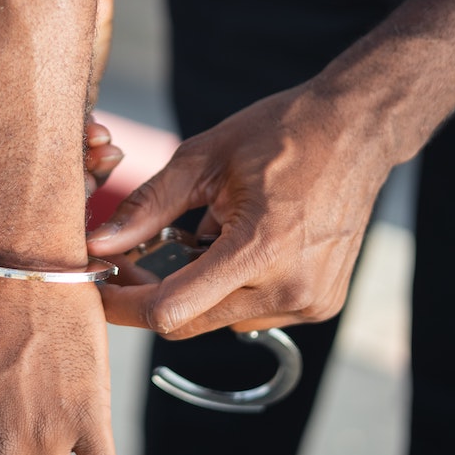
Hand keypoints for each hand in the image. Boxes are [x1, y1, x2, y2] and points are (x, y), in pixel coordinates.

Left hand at [87, 82, 392, 338]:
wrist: (357, 131)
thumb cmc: (282, 134)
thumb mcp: (203, 160)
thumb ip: (147, 207)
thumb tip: (99, 243)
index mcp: (259, 249)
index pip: (170, 309)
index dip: (122, 306)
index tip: (97, 287)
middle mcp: (289, 288)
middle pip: (189, 322)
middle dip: (151, 296)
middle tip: (131, 260)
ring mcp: (310, 302)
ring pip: (219, 321)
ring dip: (197, 291)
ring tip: (207, 237)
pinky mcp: (321, 305)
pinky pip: (253, 314)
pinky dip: (233, 289)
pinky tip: (245, 247)